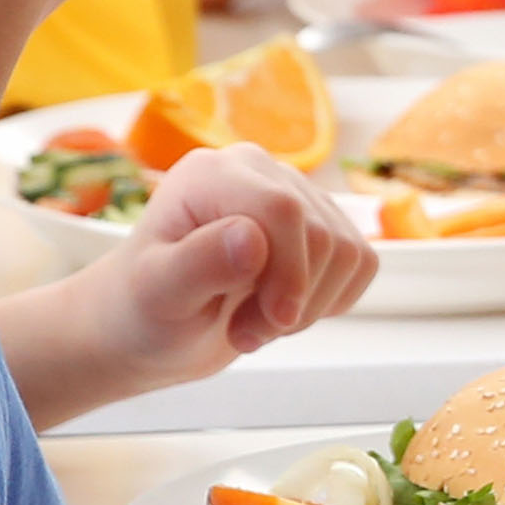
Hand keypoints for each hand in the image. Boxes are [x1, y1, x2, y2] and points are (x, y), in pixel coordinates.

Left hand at [61, 146, 376, 402]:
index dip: (288, 273)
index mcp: (212, 174)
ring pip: (349, 252)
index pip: (283, 211)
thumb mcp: (156, 294)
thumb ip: (198, 264)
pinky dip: (330, 301)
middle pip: (322, 235)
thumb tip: (252, 239)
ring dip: (310, 307)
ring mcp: (294, 196)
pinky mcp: (319, 226)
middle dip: (292, 302)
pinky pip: (361, 263)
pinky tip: (282, 312)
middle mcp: (257, 172)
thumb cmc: (143, 309)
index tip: (269, 324)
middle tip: (243, 333)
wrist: (151, 327)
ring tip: (255, 325)